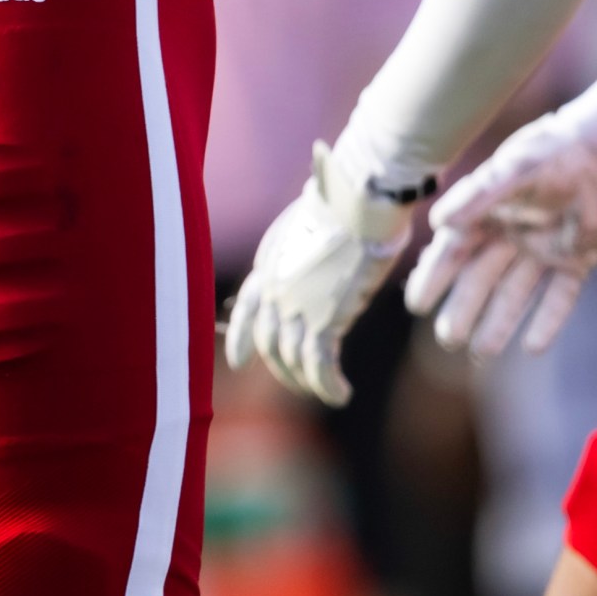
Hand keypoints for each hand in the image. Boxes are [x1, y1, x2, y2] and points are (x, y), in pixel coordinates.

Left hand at [225, 139, 418, 406]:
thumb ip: (307, 248)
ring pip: (294, 360)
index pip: (247, 309)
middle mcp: (274, 289)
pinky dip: (328, 386)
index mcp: (269, 262)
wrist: (358, 201)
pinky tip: (341, 394)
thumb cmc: (347, 202)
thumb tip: (320, 251)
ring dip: (308, 383)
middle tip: (299, 383)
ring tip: (327, 392)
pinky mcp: (325, 320)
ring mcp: (296, 307)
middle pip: (270, 342)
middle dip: (283, 369)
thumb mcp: (312, 222)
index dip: (240, 339)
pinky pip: (320, 367)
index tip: (238, 362)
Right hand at [404, 49, 596, 358]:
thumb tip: (439, 224)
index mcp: (489, 212)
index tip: (417, 304)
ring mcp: (544, 249)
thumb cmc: (555, 153)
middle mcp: (512, 234)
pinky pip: (559, 297)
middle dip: (464, 309)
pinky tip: (532, 348)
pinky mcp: (578, 260)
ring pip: (515, 293)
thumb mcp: (512, 171)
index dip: (435, 277)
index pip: (455, 251)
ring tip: (481, 352)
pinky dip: (547, 322)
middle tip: (448, 339)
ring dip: (498, 322)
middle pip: (480, 279)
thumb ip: (477, 197)